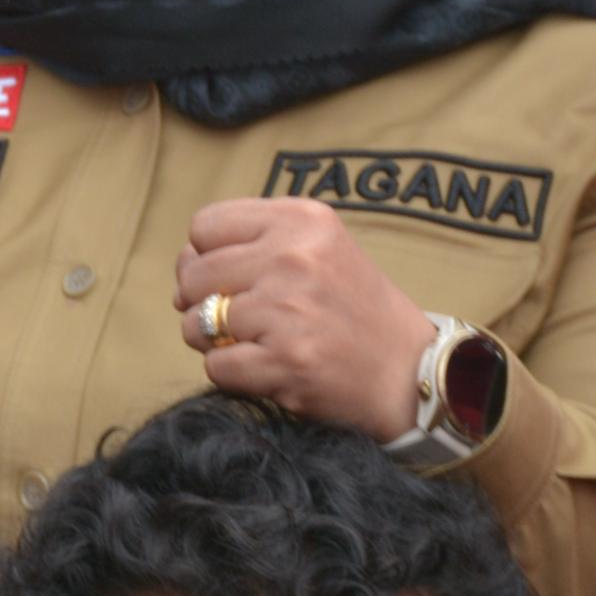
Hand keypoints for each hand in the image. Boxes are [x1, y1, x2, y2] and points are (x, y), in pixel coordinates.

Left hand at [174, 199, 431, 439]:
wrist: (412, 373)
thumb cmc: (355, 310)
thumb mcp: (319, 248)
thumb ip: (254, 242)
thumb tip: (183, 267)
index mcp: (302, 220)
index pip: (204, 226)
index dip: (205, 255)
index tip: (231, 277)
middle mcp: (294, 257)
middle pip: (191, 274)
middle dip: (202, 301)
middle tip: (240, 318)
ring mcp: (288, 309)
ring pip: (195, 323)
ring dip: (215, 342)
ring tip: (258, 344)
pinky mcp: (287, 360)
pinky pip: (215, 366)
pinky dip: (233, 374)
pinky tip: (269, 369)